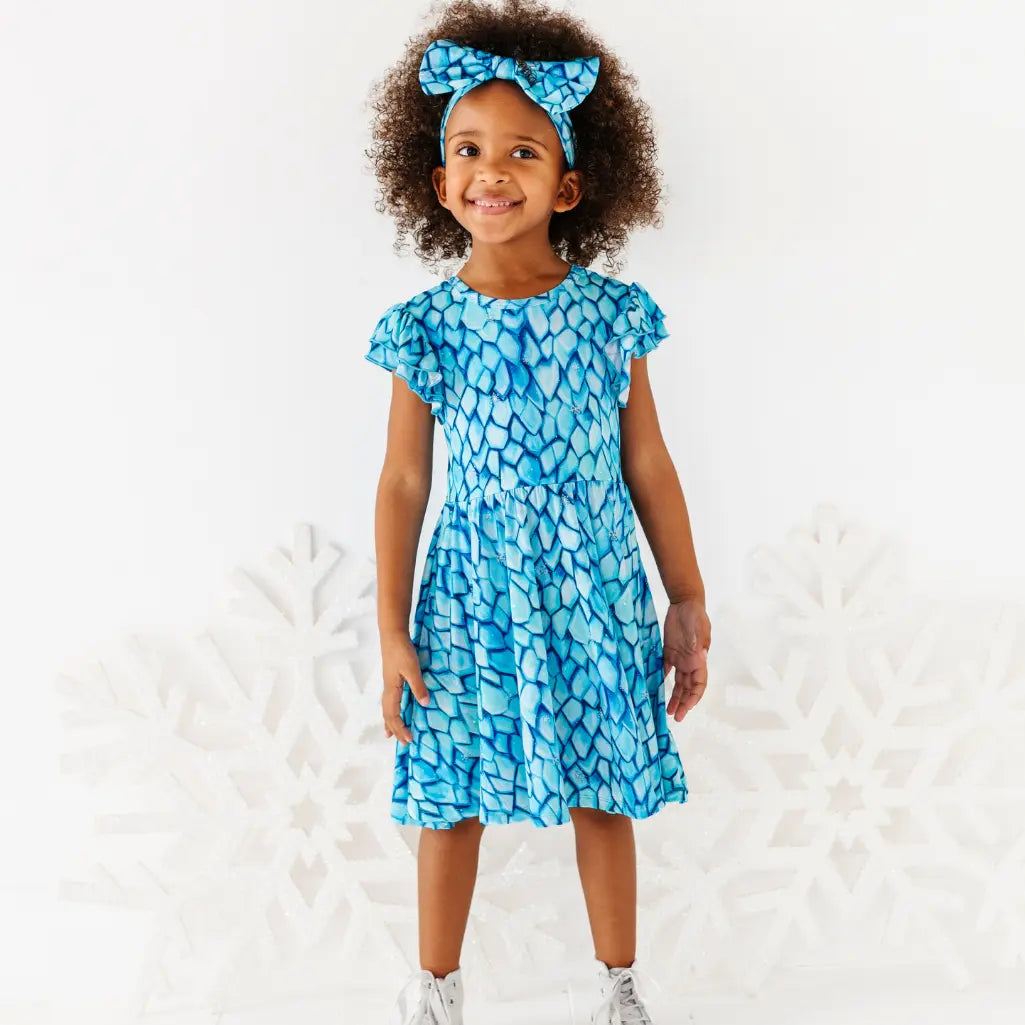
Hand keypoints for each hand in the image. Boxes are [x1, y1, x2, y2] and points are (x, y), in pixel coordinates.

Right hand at [380, 630, 430, 745]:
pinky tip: (394, 711)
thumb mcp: (412, 669)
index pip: (393, 715)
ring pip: (387, 710)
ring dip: (390, 723)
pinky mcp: (391, 680)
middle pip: (388, 716)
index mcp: (391, 690)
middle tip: (404, 744)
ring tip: (391, 735)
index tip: (409, 740)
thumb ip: (418, 686)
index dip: (401, 728)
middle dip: (396, 730)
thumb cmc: (402, 651)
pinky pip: (389, 702)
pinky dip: (390, 712)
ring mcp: (388, 685)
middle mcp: (387, 690)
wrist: (392, 635)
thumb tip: (425, 704)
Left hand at [662, 595, 710, 720]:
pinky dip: (662, 679)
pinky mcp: (669, 651)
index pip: (699, 684)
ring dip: (675, 697)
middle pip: (688, 688)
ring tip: (668, 711)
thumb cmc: (695, 614)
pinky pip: (666, 669)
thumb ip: (699, 641)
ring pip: (678, 683)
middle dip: (684, 703)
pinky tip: (657, 689)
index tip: (688, 707)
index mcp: (699, 659)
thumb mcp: (699, 627)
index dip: (695, 697)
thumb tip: (700, 656)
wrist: (685, 602)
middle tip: (676, 717)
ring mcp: (680, 658)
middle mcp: (690, 662)